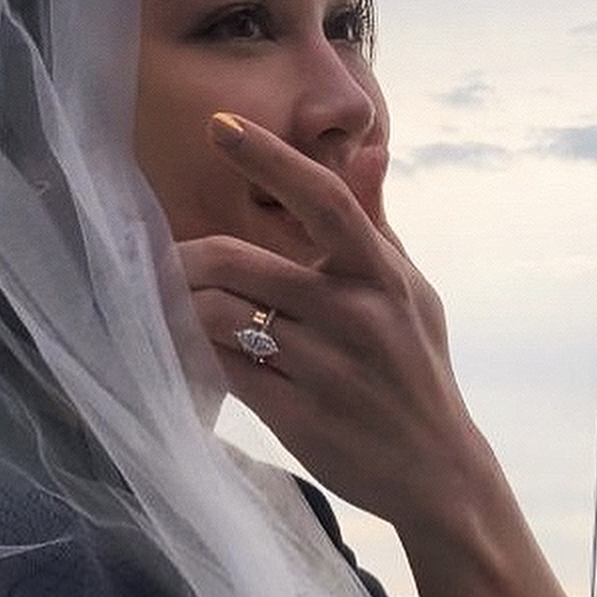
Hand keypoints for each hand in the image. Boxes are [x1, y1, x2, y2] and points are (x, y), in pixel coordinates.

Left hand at [178, 113, 482, 532]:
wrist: (436, 470)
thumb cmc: (417, 370)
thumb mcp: (411, 291)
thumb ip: (375, 223)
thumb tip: (368, 150)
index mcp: (380, 274)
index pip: (320, 198)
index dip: (266, 157)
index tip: (218, 126)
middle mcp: (353, 315)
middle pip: (240, 263)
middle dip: (186, 258)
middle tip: (160, 260)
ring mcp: (325, 368)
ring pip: (221, 317)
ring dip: (182, 308)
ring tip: (168, 306)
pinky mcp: (297, 415)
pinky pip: (225, 369)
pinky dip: (197, 355)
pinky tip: (187, 350)